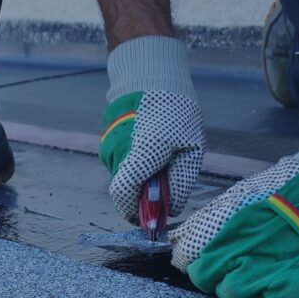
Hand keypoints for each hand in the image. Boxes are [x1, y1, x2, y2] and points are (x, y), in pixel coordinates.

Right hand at [98, 90, 205, 223]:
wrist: (152, 78)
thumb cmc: (177, 114)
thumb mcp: (192, 150)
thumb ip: (181, 182)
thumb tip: (171, 210)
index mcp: (140, 153)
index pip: (123, 195)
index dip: (135, 213)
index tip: (151, 219)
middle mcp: (118, 150)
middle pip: (123, 190)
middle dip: (142, 194)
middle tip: (164, 181)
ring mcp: (108, 145)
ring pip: (121, 177)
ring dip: (138, 177)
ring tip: (158, 155)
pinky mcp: (106, 140)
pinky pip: (119, 163)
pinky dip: (132, 163)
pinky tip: (147, 145)